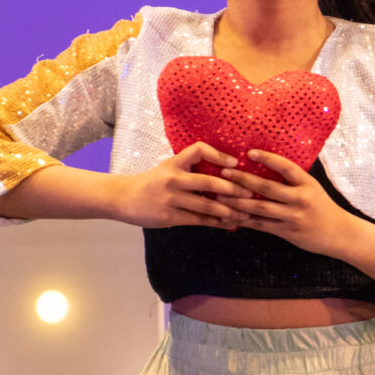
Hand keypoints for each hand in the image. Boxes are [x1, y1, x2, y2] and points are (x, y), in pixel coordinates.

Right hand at [110, 143, 244, 228]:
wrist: (124, 198)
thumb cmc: (151, 182)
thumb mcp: (168, 168)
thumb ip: (190, 168)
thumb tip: (224, 171)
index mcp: (174, 163)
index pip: (198, 150)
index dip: (218, 155)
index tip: (235, 163)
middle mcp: (173, 179)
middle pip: (208, 181)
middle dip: (232, 188)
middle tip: (251, 193)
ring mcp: (171, 199)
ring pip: (206, 205)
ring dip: (229, 210)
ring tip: (246, 213)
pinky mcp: (170, 216)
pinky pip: (198, 220)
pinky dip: (216, 222)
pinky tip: (229, 223)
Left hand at [225, 150, 352, 256]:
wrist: (340, 234)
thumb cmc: (323, 208)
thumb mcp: (312, 189)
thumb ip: (293, 181)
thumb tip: (265, 167)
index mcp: (307, 183)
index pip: (286, 167)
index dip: (267, 158)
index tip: (249, 152)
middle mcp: (300, 199)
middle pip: (267, 187)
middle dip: (243, 179)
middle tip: (223, 172)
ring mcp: (293, 216)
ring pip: (260, 208)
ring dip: (237, 201)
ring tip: (219, 195)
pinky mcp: (288, 232)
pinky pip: (262, 225)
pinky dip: (245, 221)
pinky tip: (231, 216)